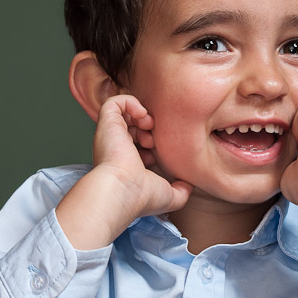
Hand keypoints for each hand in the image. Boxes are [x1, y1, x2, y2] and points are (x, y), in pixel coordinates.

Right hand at [56, 95, 191, 249]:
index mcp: (125, 162)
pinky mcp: (107, 122)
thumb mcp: (169, 196)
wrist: (122, 190)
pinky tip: (142, 116)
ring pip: (125, 113)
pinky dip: (131, 102)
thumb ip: (181, 191)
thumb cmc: (141, 196)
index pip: (139, 143)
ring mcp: (110, 134)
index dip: (153, 142)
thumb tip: (189, 185)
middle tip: (155, 138)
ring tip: (149, 126)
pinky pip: (115, 101)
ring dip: (141, 116)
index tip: (160, 152)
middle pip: (133, 126)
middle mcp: (116, 146)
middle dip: (149, 127)